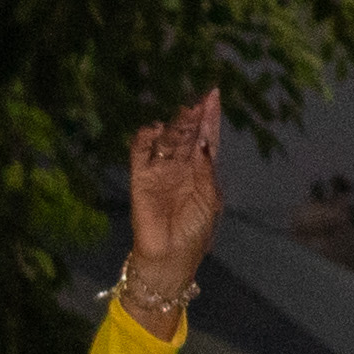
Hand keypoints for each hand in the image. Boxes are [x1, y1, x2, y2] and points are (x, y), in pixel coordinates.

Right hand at [123, 94, 221, 309]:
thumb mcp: (209, 200)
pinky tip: (153, 129)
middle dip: (193, 117)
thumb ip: (206, 170)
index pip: (206, 137)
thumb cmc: (195, 233)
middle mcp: (181, 166)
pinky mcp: (141, 179)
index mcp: (201, 170)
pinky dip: (144, 140)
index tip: (213, 95)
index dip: (209, 117)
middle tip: (198, 100)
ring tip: (183, 112)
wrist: (171, 258)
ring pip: (166, 140)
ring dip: (174, 126)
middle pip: (186, 135)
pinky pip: (140, 154)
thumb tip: (201, 143)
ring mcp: (160, 170)